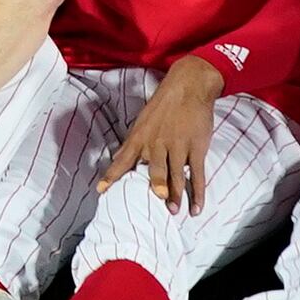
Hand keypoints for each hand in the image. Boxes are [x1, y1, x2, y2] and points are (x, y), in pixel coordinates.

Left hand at [94, 61, 229, 214]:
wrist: (187, 88)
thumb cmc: (162, 106)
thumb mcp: (141, 123)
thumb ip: (130, 145)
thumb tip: (116, 160)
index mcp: (140, 138)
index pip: (122, 160)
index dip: (111, 176)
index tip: (101, 191)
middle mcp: (157, 144)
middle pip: (155, 169)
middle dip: (155, 185)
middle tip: (155, 200)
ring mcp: (178, 146)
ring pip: (177, 174)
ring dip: (176, 194)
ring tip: (174, 211)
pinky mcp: (196, 148)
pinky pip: (198, 174)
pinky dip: (198, 192)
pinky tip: (196, 207)